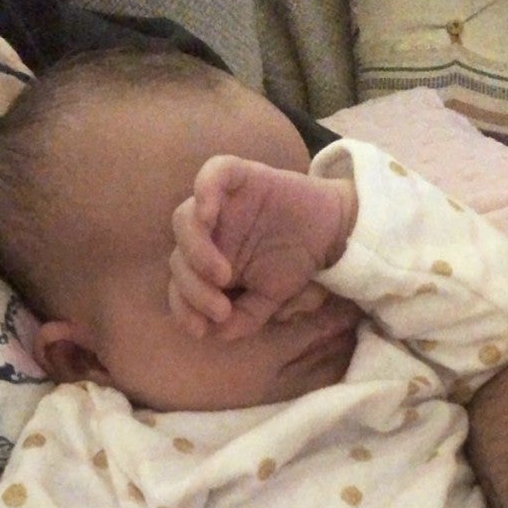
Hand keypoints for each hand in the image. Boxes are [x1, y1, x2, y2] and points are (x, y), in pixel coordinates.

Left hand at [169, 155, 357, 340]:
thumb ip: (243, 318)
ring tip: (222, 276)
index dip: (184, 308)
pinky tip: (209, 215)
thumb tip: (215, 333)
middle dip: (193, 290)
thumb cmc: (294, 263)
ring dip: (196, 252)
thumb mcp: (268, 300)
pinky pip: (212, 174)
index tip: (202, 330)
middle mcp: (207, 232)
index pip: (179, 284)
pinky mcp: (239, 175)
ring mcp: (220, 202)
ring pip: (184, 220)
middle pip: (177, 257)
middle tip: (221, 309)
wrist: (331, 233)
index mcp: (207, 260)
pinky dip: (204, 190)